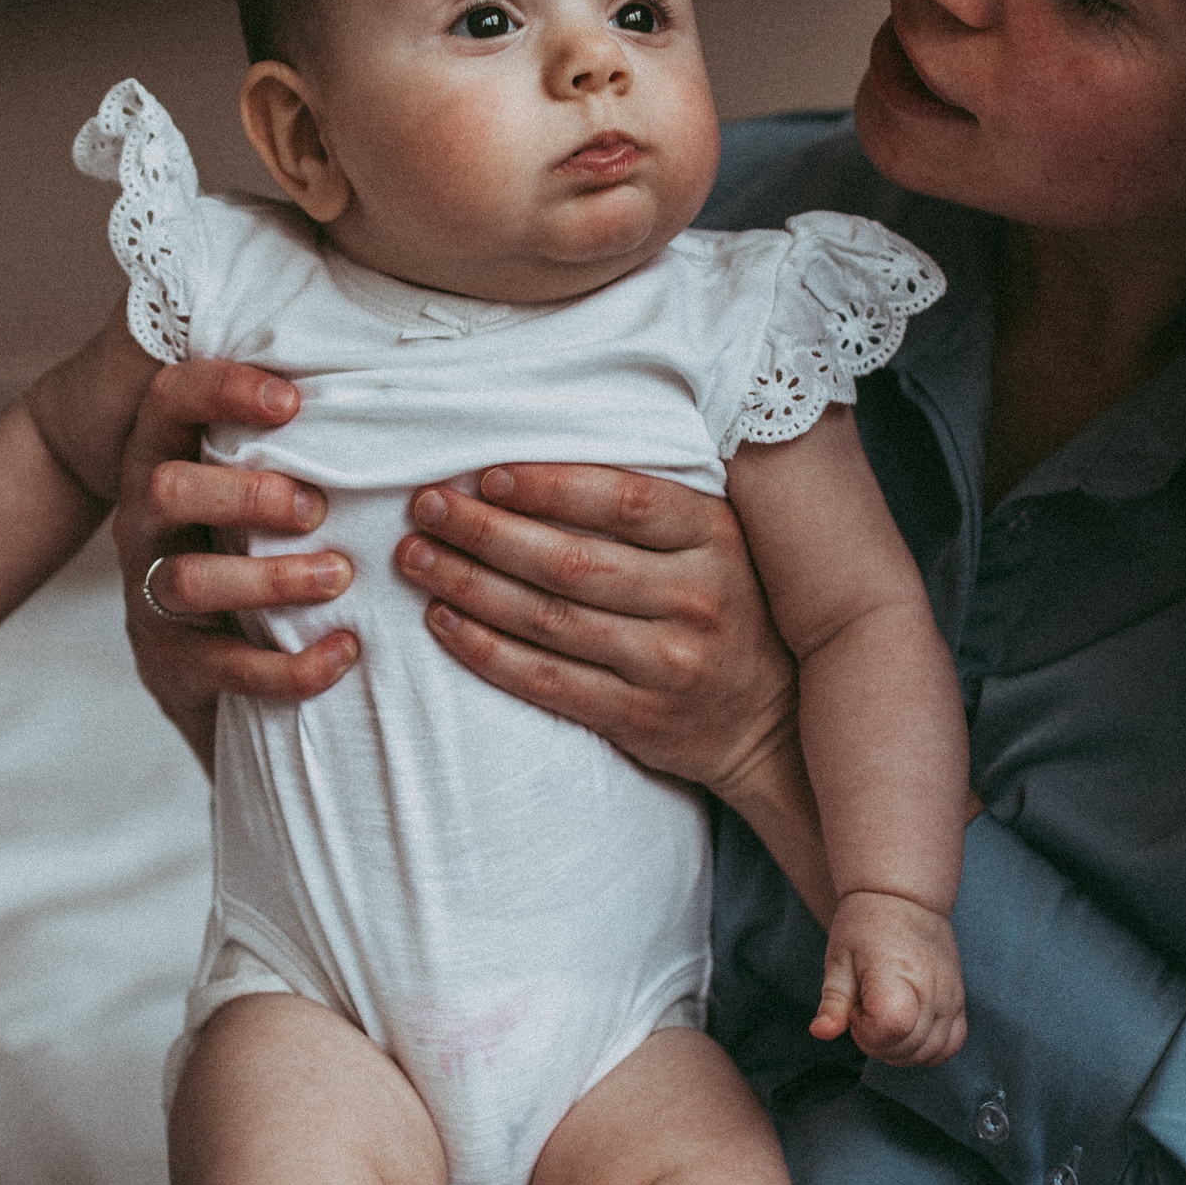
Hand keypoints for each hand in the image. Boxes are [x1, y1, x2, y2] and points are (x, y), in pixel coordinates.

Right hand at [109, 359, 357, 767]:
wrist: (204, 665)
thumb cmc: (252, 547)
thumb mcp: (257, 486)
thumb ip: (295, 433)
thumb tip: (386, 365)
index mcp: (166, 459)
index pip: (170, 401)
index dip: (221, 390)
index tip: (293, 402)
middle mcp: (146, 523)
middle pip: (164, 488)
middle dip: (244, 494)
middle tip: (316, 507)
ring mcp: (151, 596)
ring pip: (187, 580)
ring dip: (269, 578)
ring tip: (339, 575)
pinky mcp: (171, 665)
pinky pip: (223, 668)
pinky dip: (290, 666)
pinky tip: (346, 651)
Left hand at [392, 465, 798, 803]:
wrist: (769, 721)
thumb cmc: (726, 610)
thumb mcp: (715, 545)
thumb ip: (652, 509)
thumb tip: (535, 464)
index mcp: (715, 536)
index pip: (621, 500)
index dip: (547, 485)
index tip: (485, 475)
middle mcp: (697, 598)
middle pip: (570, 560)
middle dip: (485, 531)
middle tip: (426, 507)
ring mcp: (669, 663)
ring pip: (548, 619)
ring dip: (469, 584)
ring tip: (416, 558)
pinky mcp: (638, 717)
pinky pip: (545, 680)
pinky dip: (485, 649)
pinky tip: (443, 621)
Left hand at [812, 890, 966, 1064]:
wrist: (906, 899)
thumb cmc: (867, 925)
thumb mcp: (839, 959)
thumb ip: (832, 1002)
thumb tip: (821, 1033)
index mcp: (896, 975)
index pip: (888, 1029)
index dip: (865, 1031)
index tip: (856, 1009)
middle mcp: (931, 990)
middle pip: (907, 1048)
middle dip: (877, 1043)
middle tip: (866, 1010)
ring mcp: (950, 998)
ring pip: (930, 1053)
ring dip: (900, 1050)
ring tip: (884, 1018)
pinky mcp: (960, 1002)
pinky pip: (952, 1045)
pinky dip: (928, 1050)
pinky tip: (907, 1031)